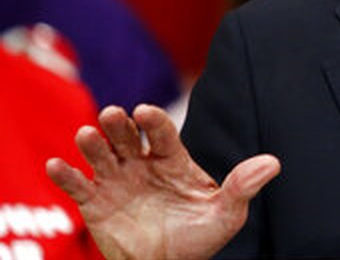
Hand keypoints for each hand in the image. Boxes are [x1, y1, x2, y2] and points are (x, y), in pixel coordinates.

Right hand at [46, 104, 279, 259]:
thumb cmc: (199, 237)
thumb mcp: (225, 214)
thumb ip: (243, 187)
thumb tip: (273, 163)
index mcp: (172, 160)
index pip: (161, 133)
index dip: (154, 121)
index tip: (146, 112)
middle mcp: (141, 164)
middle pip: (127, 136)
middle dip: (119, 124)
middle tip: (114, 114)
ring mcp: (116, 181)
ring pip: (100, 155)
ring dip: (92, 143)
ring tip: (86, 135)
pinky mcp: (95, 203)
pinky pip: (76, 186)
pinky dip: (65, 175)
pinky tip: (57, 166)